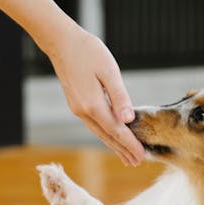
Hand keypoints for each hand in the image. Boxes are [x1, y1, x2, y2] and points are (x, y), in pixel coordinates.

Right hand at [47, 22, 144, 166]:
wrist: (61, 42)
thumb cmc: (88, 51)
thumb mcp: (109, 71)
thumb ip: (119, 96)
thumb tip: (128, 120)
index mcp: (93, 104)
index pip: (116, 130)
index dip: (130, 144)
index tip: (142, 156)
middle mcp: (83, 111)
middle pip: (107, 136)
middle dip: (122, 150)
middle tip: (137, 162)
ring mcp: (77, 108)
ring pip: (99, 132)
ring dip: (113, 144)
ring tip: (126, 156)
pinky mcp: (75, 104)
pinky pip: (93, 124)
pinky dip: (105, 133)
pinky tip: (111, 136)